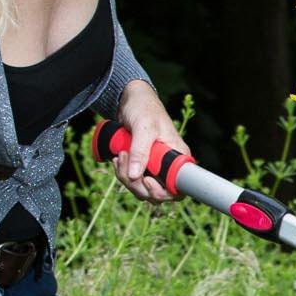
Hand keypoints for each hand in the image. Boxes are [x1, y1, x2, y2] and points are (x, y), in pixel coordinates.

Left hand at [112, 82, 181, 205]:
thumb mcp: (143, 127)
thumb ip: (141, 151)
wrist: (131, 101)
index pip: (177, 189)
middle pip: (156, 194)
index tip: (146, 180)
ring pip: (141, 189)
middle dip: (135, 182)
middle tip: (124, 160)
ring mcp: (154, 168)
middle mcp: (168, 166)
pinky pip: (132, 180)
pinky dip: (122, 173)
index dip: (162, 192)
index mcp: (177, 157)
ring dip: (126, 177)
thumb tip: (136, 176)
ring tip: (120, 155)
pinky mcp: (141, 166)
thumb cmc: (144, 108)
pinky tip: (118, 158)